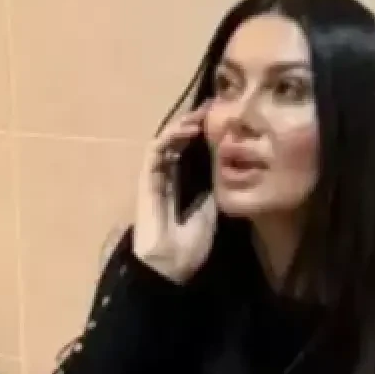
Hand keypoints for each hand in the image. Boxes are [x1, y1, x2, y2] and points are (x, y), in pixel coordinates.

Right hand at [132, 105, 216, 283]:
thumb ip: (215, 190)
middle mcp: (168, 178)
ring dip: (182, 126)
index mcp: (183, 186)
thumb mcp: (212, 211)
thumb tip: (228, 169)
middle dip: (192, 125)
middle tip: (211, 110)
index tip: (221, 122)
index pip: (191, 153)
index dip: (202, 136)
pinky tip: (187, 130)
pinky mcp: (147, 180)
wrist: (173, 264)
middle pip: (177, 142)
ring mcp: (155, 177)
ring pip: (166, 142)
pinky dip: (170, 137)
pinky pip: (156, 151)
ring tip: (200, 116)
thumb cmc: (192, 244)